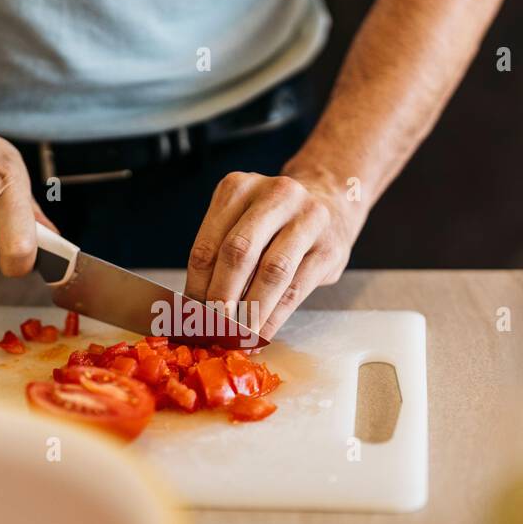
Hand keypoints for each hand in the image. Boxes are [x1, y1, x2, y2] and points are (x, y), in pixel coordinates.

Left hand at [184, 168, 364, 336]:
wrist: (331, 203)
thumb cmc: (275, 222)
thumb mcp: (242, 222)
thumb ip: (220, 256)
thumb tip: (196, 308)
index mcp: (239, 187)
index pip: (209, 243)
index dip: (197, 285)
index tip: (191, 315)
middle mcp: (276, 195)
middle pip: (239, 252)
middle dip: (221, 297)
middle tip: (212, 327)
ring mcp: (308, 218)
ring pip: (272, 272)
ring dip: (250, 311)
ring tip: (236, 336)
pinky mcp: (330, 247)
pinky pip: (296, 289)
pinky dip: (274, 318)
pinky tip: (261, 334)